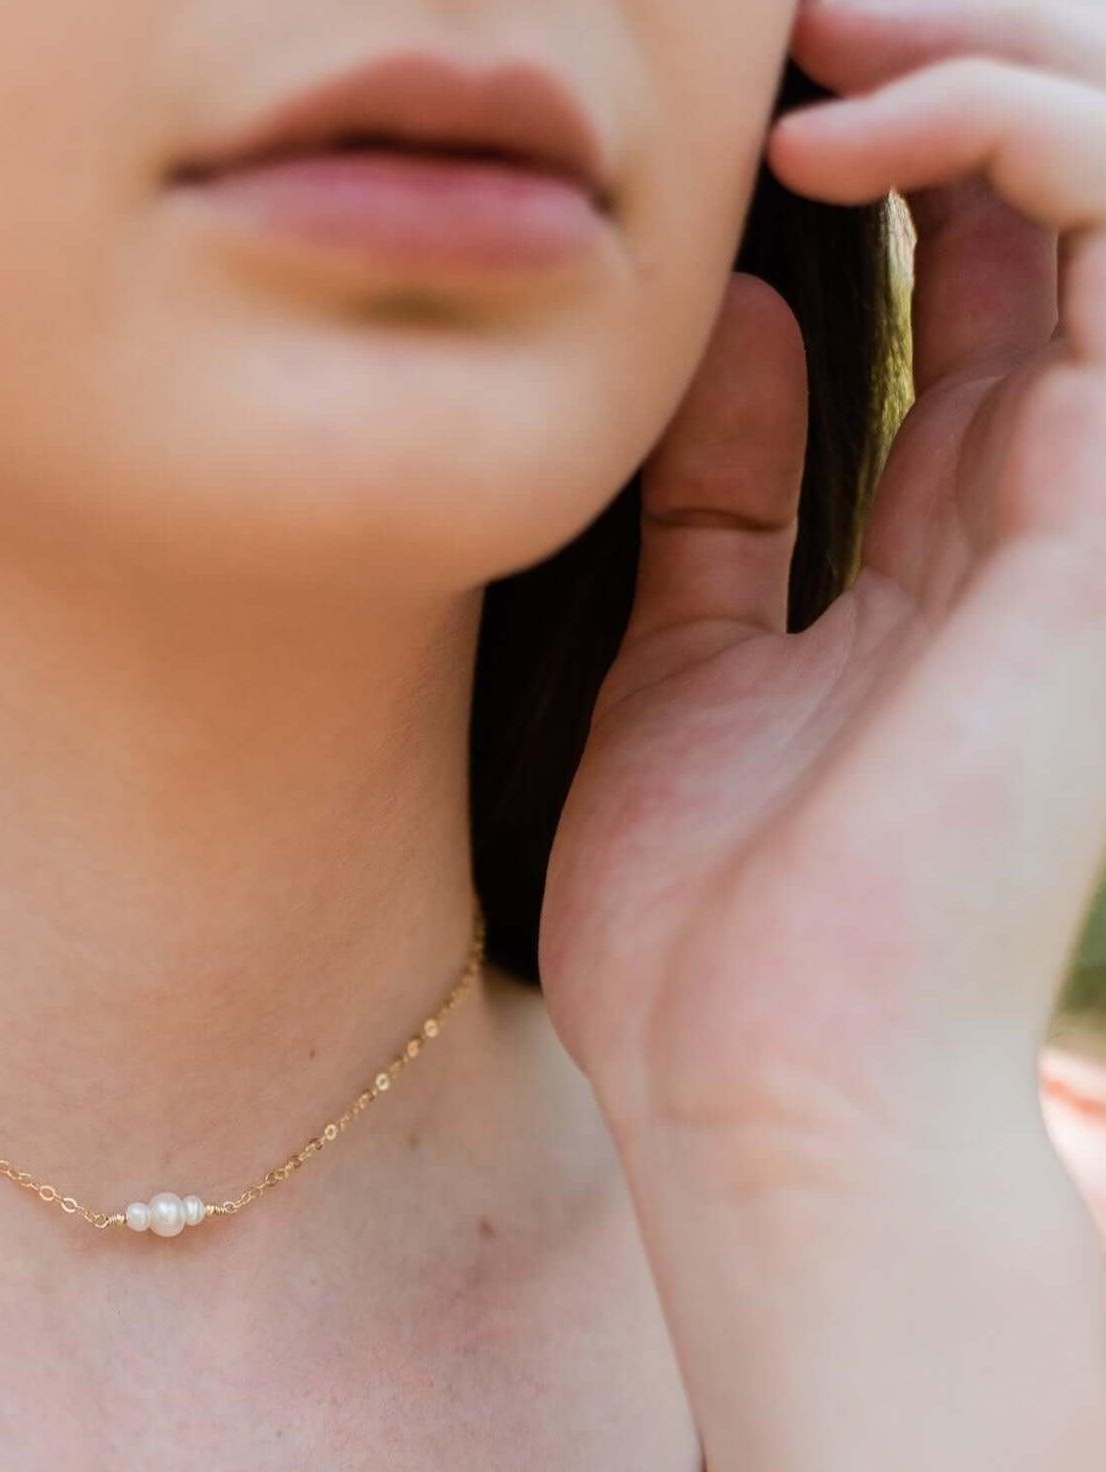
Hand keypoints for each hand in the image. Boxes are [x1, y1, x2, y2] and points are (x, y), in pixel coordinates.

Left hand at [540, 0, 1105, 1168]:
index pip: (962, 266)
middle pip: (1054, 191)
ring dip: (983, 49)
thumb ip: (718, 493)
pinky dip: (1005, 134)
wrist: (753, 1089)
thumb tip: (717, 314)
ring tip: (810, 25)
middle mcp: (1043, 497)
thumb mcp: (682, 662)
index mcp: (944, 536)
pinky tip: (843, 130)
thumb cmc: (706, 924)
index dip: (871, 134)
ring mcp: (1093, 502)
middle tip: (774, 9)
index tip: (730, 82)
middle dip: (932, 51)